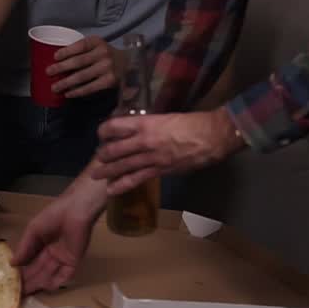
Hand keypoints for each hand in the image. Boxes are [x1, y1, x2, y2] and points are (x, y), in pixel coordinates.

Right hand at [12, 177, 106, 293]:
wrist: (75, 210)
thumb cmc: (53, 215)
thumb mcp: (33, 231)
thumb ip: (24, 248)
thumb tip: (12, 263)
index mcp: (42, 244)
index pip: (30, 261)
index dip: (21, 270)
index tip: (11, 279)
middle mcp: (52, 253)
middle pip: (38, 269)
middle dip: (28, 280)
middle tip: (16, 291)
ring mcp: (63, 258)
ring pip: (49, 274)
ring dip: (38, 283)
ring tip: (26, 292)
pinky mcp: (74, 261)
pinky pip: (64, 275)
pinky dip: (55, 281)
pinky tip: (44, 287)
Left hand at [47, 35, 119, 97]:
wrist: (128, 65)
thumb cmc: (105, 55)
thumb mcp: (96, 46)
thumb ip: (81, 50)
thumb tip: (57, 61)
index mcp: (97, 42)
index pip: (80, 45)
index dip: (66, 51)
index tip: (54, 57)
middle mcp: (103, 53)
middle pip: (78, 61)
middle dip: (61, 68)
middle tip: (48, 72)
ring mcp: (107, 68)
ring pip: (82, 76)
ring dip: (66, 83)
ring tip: (54, 87)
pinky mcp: (109, 81)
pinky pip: (90, 88)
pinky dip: (77, 91)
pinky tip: (68, 94)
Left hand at [93, 108, 244, 194]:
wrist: (212, 136)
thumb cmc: (192, 123)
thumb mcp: (165, 117)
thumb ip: (150, 125)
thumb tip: (139, 130)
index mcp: (145, 123)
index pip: (114, 126)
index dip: (104, 131)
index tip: (102, 134)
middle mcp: (143, 140)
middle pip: (114, 149)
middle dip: (103, 155)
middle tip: (99, 157)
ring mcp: (151, 157)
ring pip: (122, 165)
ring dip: (107, 171)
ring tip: (96, 175)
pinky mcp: (159, 170)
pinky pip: (136, 179)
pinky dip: (122, 185)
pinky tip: (111, 190)